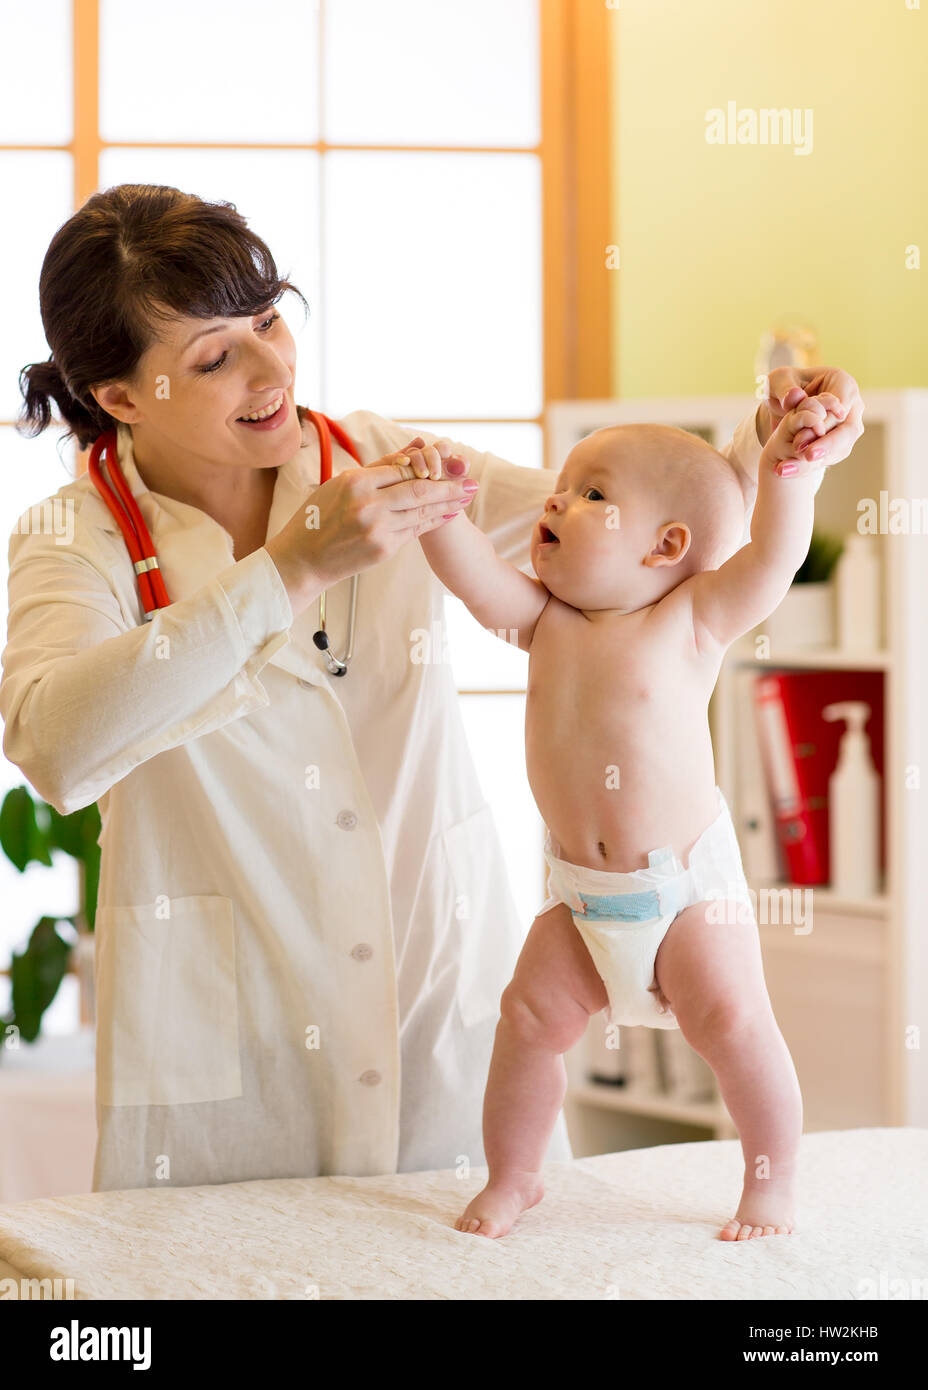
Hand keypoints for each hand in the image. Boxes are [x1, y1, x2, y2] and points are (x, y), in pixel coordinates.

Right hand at [266, 440, 477, 611]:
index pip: (401, 469)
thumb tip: (413, 449)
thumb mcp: (339, 485)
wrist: (303, 560)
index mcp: (355, 483)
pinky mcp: (383, 550)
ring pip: (421, 512)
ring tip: (466, 496)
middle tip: (471, 482)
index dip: (427, 467)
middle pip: (419, 491)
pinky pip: (414, 531)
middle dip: (449, 486)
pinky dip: (432, 521)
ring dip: (447, 504)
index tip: (448, 463)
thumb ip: (378, 469)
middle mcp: (368, 506)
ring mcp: (377, 530)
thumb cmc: (318, 517)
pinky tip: (447, 514)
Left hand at [759, 366, 864, 475]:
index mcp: (842, 382)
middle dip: (828, 444)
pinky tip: (787, 470)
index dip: (825, 420)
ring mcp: (849, 426)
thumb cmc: (785, 386)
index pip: (841, 403)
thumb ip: (784, 387)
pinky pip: (830, 457)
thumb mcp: (778, 380)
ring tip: (790, 467)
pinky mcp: (840, 444)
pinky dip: (809, 466)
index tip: (807, 433)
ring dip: (819, 459)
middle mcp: (852, 405)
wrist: (785, 404)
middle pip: (848, 429)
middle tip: (808, 456)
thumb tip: (795, 398)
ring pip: (842, 447)